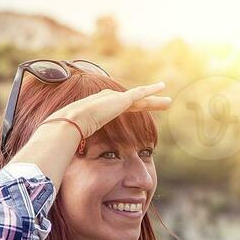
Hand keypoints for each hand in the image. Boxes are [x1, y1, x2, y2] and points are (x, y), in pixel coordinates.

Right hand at [54, 82, 171, 136]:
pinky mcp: (121, 99)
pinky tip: (162, 87)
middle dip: (149, 103)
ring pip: (141, 98)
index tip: (142, 108)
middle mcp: (109, 99)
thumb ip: (79, 141)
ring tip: (168, 102)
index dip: (134, 107)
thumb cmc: (72, 131)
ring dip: (155, 99)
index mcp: (101, 107)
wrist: (73, 121)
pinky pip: (141, 93)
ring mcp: (115, 98)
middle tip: (162, 104)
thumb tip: (71, 152)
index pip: (123, 107)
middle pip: (135, 102)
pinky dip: (152, 89)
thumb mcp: (80, 136)